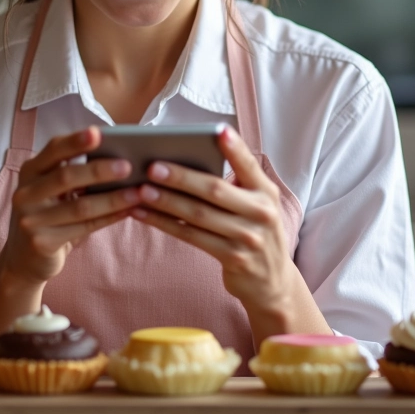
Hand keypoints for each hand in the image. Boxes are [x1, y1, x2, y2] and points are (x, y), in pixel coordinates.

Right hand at [0, 126, 141, 286]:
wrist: (24, 260)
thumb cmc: (48, 215)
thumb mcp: (51, 190)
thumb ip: (72, 171)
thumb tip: (115, 154)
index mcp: (30, 171)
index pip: (54, 150)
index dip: (75, 141)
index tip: (98, 133)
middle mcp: (26, 192)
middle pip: (66, 176)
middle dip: (99, 170)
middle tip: (128, 166)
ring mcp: (31, 219)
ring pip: (80, 206)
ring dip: (112, 198)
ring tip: (137, 192)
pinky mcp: (41, 242)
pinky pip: (83, 227)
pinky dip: (108, 218)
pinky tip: (127, 211)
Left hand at [131, 125, 294, 321]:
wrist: (273, 282)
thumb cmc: (254, 231)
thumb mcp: (256, 205)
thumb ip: (236, 185)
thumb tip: (189, 162)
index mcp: (266, 192)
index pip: (248, 165)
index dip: (234, 148)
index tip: (218, 131)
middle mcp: (261, 213)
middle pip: (215, 190)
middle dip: (182, 177)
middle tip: (153, 167)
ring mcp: (248, 238)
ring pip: (198, 215)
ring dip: (166, 201)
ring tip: (141, 190)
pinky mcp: (233, 258)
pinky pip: (191, 236)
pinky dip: (165, 224)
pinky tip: (145, 215)